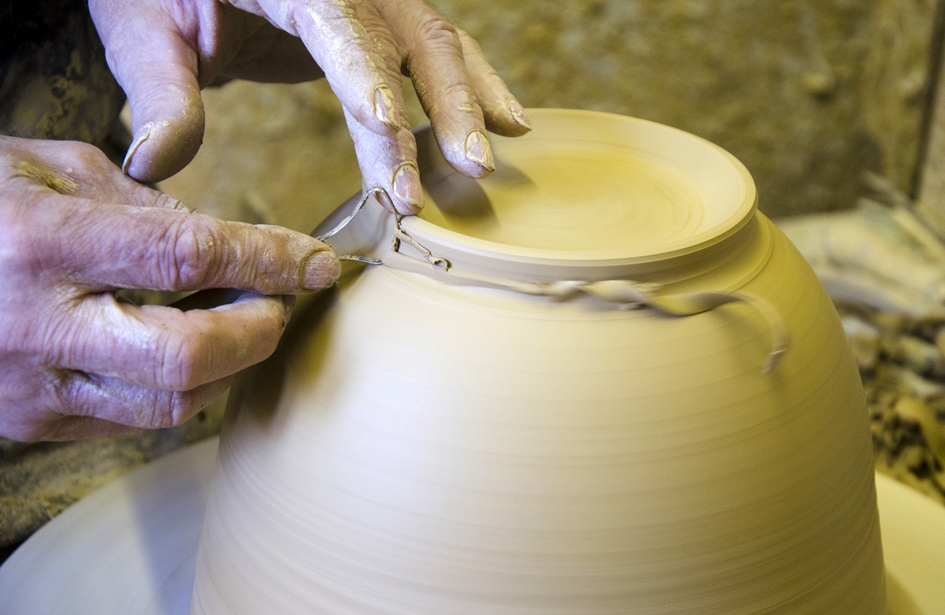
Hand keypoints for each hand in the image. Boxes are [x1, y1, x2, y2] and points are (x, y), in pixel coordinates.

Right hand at [0, 136, 338, 440]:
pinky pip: (134, 420)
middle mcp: (35, 324)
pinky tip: (189, 352)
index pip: (187, 256)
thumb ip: (140, 203)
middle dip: (259, 332)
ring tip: (241, 322)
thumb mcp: (48, 167)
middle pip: (188, 356)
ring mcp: (29, 385)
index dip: (268, 260)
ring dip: (229, 366)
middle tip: (281, 301)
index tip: (316, 263)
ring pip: (170, 404)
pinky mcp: (30, 422)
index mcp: (41, 243)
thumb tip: (222, 243)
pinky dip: (183, 388)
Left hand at [88, 0, 531, 214]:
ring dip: (468, 105)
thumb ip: (158, 94)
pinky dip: (476, 87)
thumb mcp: (141, 31)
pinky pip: (440, 51)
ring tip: (487, 161)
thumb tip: (154, 165)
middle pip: (408, 37)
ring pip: (439, 44)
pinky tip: (510, 121)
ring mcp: (370, 1)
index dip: (363, 71)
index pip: (334, 20)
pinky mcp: (381, 26)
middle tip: (460, 171)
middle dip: (439, 108)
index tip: (383, 125)